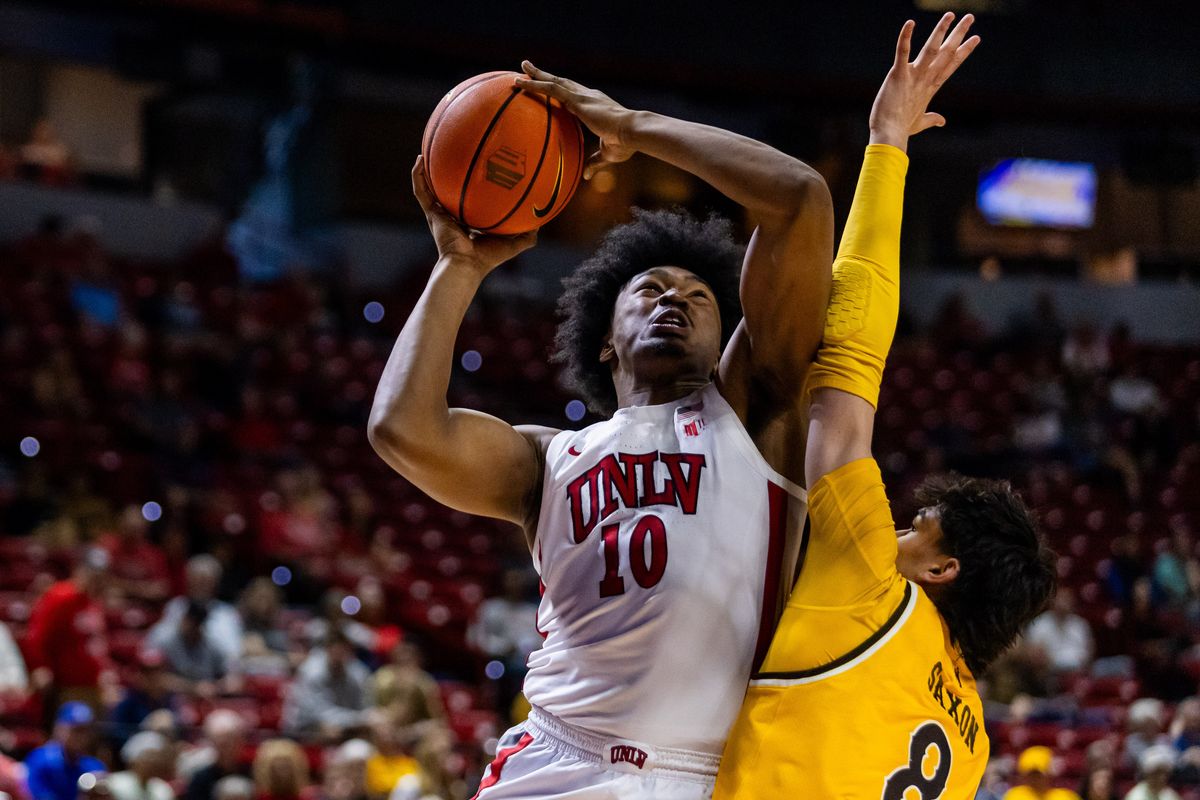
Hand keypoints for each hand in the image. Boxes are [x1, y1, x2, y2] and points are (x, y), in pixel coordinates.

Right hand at [412, 156, 536, 274]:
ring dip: (426, 171)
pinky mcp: (431, 214)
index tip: (476, 174)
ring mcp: (439, 215)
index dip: (471, 191)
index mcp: (468, 224)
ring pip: (430, 189)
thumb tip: (542, 223)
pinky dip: (417, 176)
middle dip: (447, 177)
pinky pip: (421, 192)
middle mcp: (452, 217)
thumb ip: (527, 236)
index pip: (469, 204)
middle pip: (448, 193)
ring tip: (425, 152)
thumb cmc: (488, 259)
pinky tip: (418, 159)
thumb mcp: (513, 245)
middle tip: (450, 157)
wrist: (466, 266)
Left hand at [515, 61, 635, 179]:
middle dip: (546, 75)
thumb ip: (595, 162)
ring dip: (536, 74)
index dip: (561, 91)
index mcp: (594, 105)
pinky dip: (535, 84)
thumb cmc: (625, 143)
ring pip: (554, 81)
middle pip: (561, 82)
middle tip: (530, 68)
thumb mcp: (607, 154)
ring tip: (523, 66)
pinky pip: (551, 89)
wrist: (633, 132)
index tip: (549, 87)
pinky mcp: (577, 99)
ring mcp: (581, 96)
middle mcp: (587, 96)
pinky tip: (520, 82)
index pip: (573, 95)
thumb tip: (586, 175)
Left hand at [869, 13, 979, 150]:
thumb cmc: (901, 130)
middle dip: (958, 34)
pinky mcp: (898, 75)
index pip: (951, 65)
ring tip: (950, 15)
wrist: (889, 136)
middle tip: (970, 17)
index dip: (963, 51)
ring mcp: (913, 76)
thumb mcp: (919, 122)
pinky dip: (905, 37)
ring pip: (931, 49)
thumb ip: (931, 119)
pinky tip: (910, 23)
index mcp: (931, 87)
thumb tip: (942, 121)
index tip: (975, 38)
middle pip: (946, 53)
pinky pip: (902, 52)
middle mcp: (926, 79)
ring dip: (940, 30)